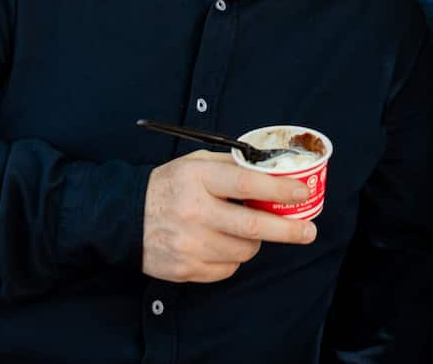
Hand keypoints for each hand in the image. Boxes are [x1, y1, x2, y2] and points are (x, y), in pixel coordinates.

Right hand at [142, 150, 316, 282]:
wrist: (124, 217)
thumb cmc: (169, 186)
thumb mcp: (197, 163)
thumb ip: (233, 165)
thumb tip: (275, 171)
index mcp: (198, 179)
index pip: (248, 184)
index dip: (280, 190)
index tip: (302, 194)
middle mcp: (193, 212)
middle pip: (253, 227)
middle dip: (288, 230)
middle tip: (308, 231)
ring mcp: (188, 244)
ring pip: (244, 250)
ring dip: (253, 241)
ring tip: (242, 229)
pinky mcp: (184, 269)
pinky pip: (227, 269)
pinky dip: (232, 257)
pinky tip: (219, 243)